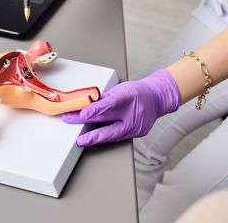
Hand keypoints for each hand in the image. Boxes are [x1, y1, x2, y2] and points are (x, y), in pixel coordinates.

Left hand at [62, 69, 180, 146]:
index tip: (83, 114)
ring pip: (112, 134)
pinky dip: (107, 138)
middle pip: (107, 120)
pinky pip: (119, 137)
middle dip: (85, 122)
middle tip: (71, 122)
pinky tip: (96, 139)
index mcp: (129, 96)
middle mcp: (133, 112)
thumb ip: (105, 99)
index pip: (110, 104)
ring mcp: (137, 124)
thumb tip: (86, 105)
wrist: (157, 98)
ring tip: (81, 139)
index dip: (96, 110)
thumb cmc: (136, 92)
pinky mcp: (138, 133)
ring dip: (94, 137)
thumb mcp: (121, 89)